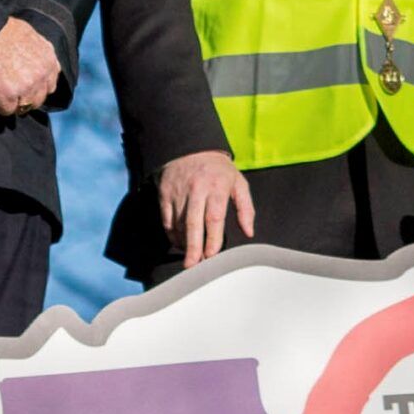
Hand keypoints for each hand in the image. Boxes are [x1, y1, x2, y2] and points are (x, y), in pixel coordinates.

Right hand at [0, 18, 61, 116]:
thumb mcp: (26, 34)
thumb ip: (35, 50)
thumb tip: (35, 58)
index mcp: (48, 58)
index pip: (50, 84)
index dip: (36, 87)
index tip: (25, 87)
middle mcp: (41, 74)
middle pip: (38, 99)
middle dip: (24, 98)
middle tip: (9, 94)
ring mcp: (26, 87)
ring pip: (22, 107)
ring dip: (10, 103)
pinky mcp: (8, 96)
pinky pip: (6, 110)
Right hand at [158, 150, 253, 268]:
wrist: (190, 148)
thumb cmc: (219, 171)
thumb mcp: (238, 183)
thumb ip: (246, 208)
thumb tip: (249, 232)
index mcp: (216, 187)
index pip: (214, 218)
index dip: (213, 239)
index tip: (212, 255)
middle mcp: (196, 189)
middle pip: (193, 224)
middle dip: (193, 247)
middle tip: (193, 266)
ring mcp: (178, 192)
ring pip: (179, 224)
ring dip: (184, 243)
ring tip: (191, 256)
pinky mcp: (165, 193)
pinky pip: (167, 220)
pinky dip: (172, 234)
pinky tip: (180, 243)